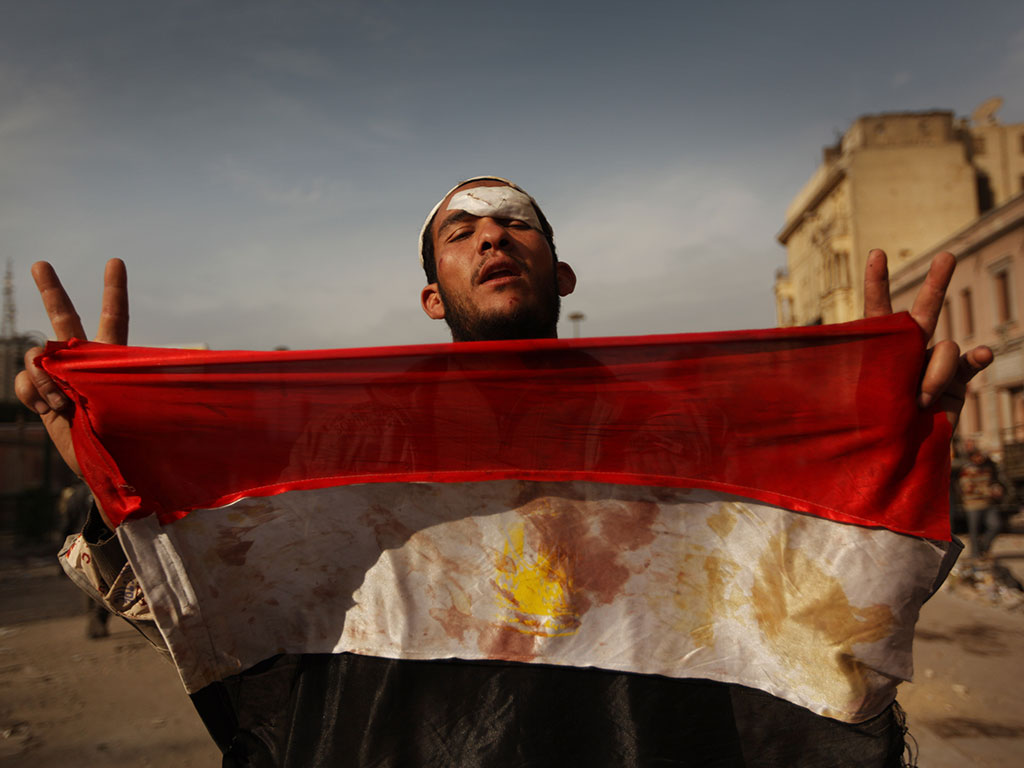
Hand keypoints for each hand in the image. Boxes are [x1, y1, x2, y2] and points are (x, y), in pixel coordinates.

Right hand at [13, 259, 128, 497]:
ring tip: (63, 402)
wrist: (105, 471)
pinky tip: (47, 409)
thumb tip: (108, 357)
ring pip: (37, 355)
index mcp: (115, 359)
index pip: (116, 317)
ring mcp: (60, 379)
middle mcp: (84, 363)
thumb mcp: (135, 403)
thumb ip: (115, 376)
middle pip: (65, 319)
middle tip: (40, 263)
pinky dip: (31, 392)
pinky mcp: (41, 397)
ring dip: (44, 376)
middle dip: (52, 291)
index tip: (115, 261)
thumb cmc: (131, 440)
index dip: (114, 290)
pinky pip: (23, 381)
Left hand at [863, 249, 991, 428]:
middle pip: (924, 311)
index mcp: (878, 351)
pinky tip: (983, 355)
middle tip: (947, 256)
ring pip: (945, 350)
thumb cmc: (867, 429)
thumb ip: (887, 377)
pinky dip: (976, 358)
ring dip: (934, 374)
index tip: (877, 253)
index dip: (878, 283)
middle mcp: (909, 352)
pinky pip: (969, 365)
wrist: (894, 459)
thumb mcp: (863, 401)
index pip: (876, 312)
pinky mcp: (956, 384)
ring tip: (918, 401)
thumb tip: (901, 364)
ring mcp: (934, 365)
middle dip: (936, 283)